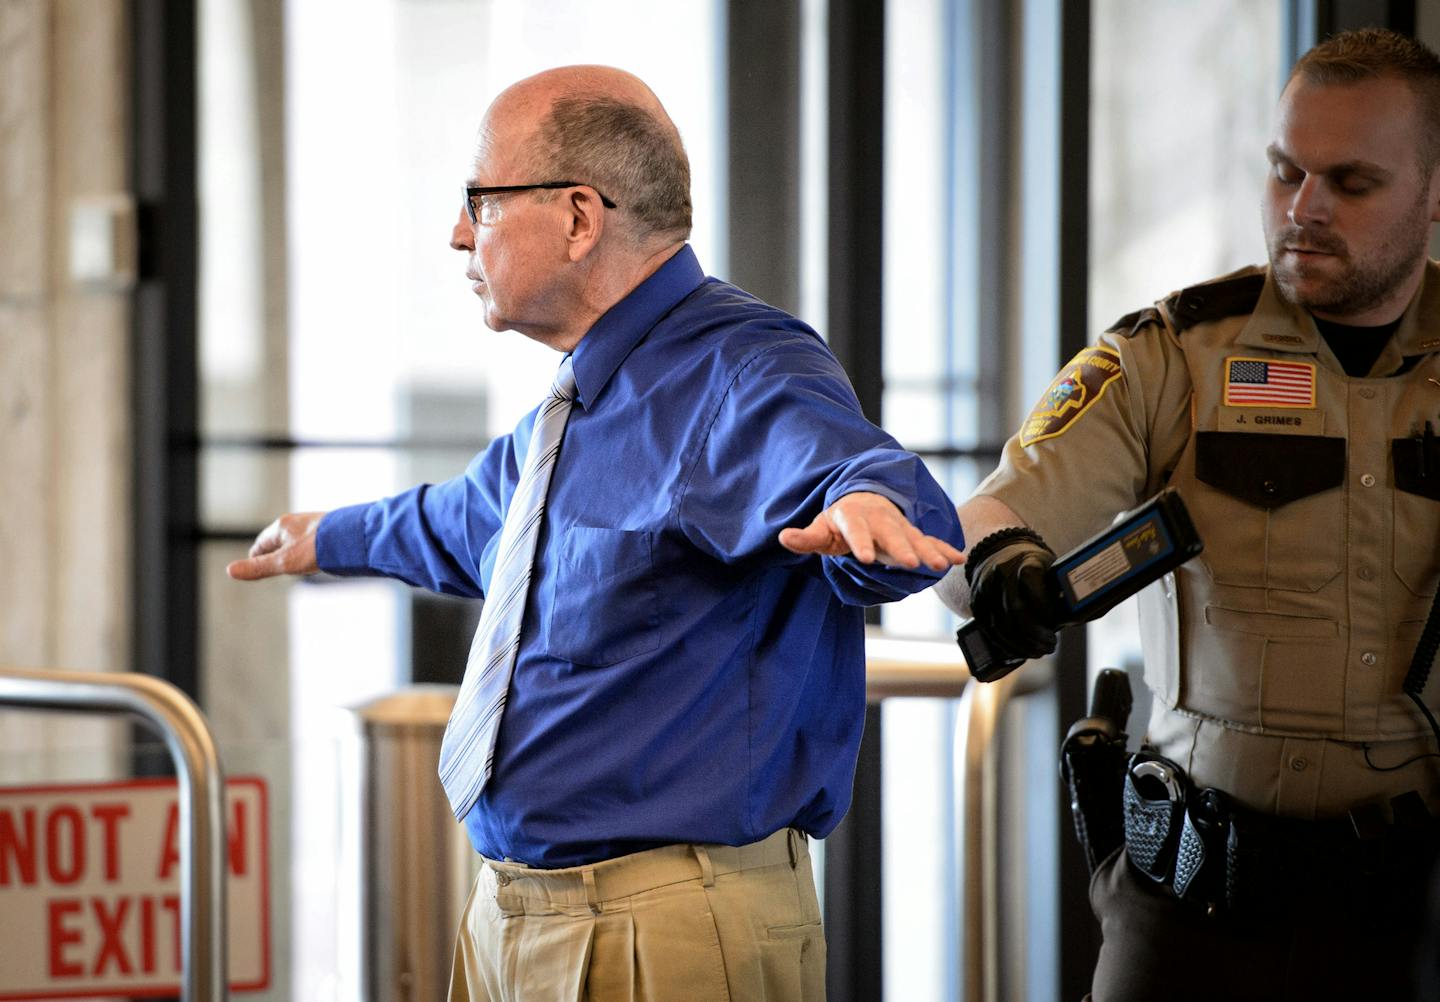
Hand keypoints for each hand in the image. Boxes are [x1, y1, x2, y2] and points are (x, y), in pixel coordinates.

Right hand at [226, 512, 324, 579]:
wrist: (356, 536)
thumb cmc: (319, 547)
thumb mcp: (285, 562)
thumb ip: (259, 567)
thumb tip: (230, 571)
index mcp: (282, 526)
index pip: (261, 544)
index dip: (257, 559)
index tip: (256, 569)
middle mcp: (298, 522)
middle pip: (280, 542)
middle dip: (277, 556)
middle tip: (277, 570)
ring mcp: (315, 525)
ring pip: (298, 542)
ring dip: (296, 555)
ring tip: (301, 566)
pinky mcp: (331, 529)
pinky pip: (315, 542)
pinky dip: (313, 552)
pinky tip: (322, 559)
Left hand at [778, 491, 964, 571]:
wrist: (864, 500)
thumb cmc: (839, 520)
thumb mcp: (821, 528)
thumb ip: (805, 537)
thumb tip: (783, 537)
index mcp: (853, 516)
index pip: (856, 530)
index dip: (860, 543)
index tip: (865, 558)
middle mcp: (879, 519)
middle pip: (891, 534)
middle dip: (901, 548)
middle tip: (910, 564)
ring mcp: (898, 526)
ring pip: (914, 538)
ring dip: (928, 551)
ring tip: (939, 566)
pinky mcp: (912, 534)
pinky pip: (930, 541)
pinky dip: (944, 549)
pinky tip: (958, 559)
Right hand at [965, 530, 1059, 659]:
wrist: (1000, 554)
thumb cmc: (1034, 566)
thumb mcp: (1051, 569)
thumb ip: (1065, 590)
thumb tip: (1093, 611)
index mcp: (1024, 561)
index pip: (1031, 582)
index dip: (1044, 607)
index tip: (1056, 624)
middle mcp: (1001, 573)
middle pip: (1015, 610)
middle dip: (1034, 634)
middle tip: (1050, 646)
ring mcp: (985, 588)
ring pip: (1000, 624)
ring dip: (1021, 644)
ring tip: (1039, 651)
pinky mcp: (976, 602)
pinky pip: (989, 628)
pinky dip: (1005, 643)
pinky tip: (1020, 651)